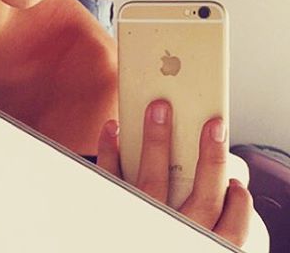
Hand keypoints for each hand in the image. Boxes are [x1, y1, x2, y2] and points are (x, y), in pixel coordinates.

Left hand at [96, 100, 252, 248]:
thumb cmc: (161, 228)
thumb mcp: (189, 231)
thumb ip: (201, 208)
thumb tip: (214, 171)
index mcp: (199, 242)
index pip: (232, 228)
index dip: (239, 203)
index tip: (236, 177)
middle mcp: (174, 233)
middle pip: (202, 199)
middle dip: (211, 159)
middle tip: (212, 125)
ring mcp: (142, 219)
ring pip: (153, 181)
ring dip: (156, 140)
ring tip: (159, 109)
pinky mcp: (111, 207)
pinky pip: (110, 178)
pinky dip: (110, 150)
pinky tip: (114, 128)